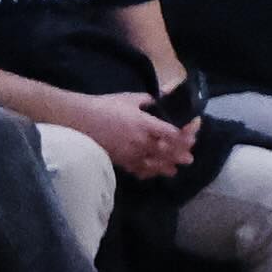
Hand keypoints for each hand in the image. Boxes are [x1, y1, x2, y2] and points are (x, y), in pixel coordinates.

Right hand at [56, 83, 180, 174]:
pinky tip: (150, 173)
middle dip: (179, 155)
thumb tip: (157, 100)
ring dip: (165, 168)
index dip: (185, 135)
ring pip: (154, 164)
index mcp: (146, 124)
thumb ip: (147, 100)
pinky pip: (136, 169)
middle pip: (167, 152)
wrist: (79, 119)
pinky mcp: (119, 160)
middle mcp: (141, 141)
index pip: (172, 134)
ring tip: (173, 171)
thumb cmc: (105, 106)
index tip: (191, 134)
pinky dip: (145, 172)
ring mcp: (130, 153)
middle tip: (188, 159)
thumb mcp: (130, 98)